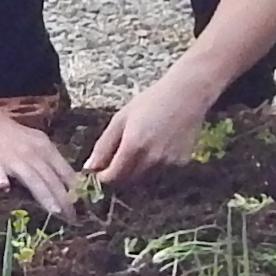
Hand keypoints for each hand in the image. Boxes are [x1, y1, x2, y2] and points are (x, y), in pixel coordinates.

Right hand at [0, 104, 78, 216]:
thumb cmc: (12, 136)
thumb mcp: (37, 144)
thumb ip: (50, 163)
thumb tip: (67, 183)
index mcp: (46, 149)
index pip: (65, 172)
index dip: (75, 191)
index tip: (84, 209)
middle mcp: (32, 153)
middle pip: (51, 179)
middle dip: (64, 200)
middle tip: (73, 220)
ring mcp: (12, 158)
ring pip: (32, 178)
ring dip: (45, 194)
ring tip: (55, 211)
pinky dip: (0, 179)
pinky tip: (2, 188)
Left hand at [86, 74, 217, 186]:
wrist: (186, 95)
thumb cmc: (151, 101)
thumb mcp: (121, 119)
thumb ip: (104, 146)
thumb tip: (89, 168)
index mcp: (133, 146)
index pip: (113, 176)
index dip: (104, 177)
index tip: (100, 172)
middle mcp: (151, 158)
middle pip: (128, 180)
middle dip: (119, 173)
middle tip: (121, 155)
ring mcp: (168, 162)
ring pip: (145, 177)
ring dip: (138, 169)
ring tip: (143, 144)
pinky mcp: (180, 163)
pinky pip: (162, 172)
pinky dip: (156, 165)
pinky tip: (160, 144)